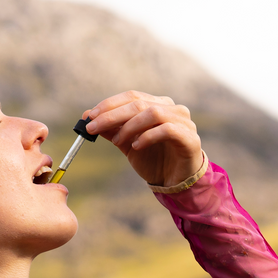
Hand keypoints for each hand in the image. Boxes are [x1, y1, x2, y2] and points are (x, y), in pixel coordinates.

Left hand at [82, 90, 203, 188]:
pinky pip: (167, 130)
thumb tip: (87, 116)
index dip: (109, 105)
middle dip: (112, 116)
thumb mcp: (127, 144)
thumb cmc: (154, 160)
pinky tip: (136, 147)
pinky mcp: (190, 138)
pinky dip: (148, 136)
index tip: (89, 117)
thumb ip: (112, 129)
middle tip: (93, 128)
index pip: (132, 96)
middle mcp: (172, 108)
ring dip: (129, 126)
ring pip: (152, 113)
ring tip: (117, 141)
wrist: (176, 182)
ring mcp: (183, 122)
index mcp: (158, 104)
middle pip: (139, 103)